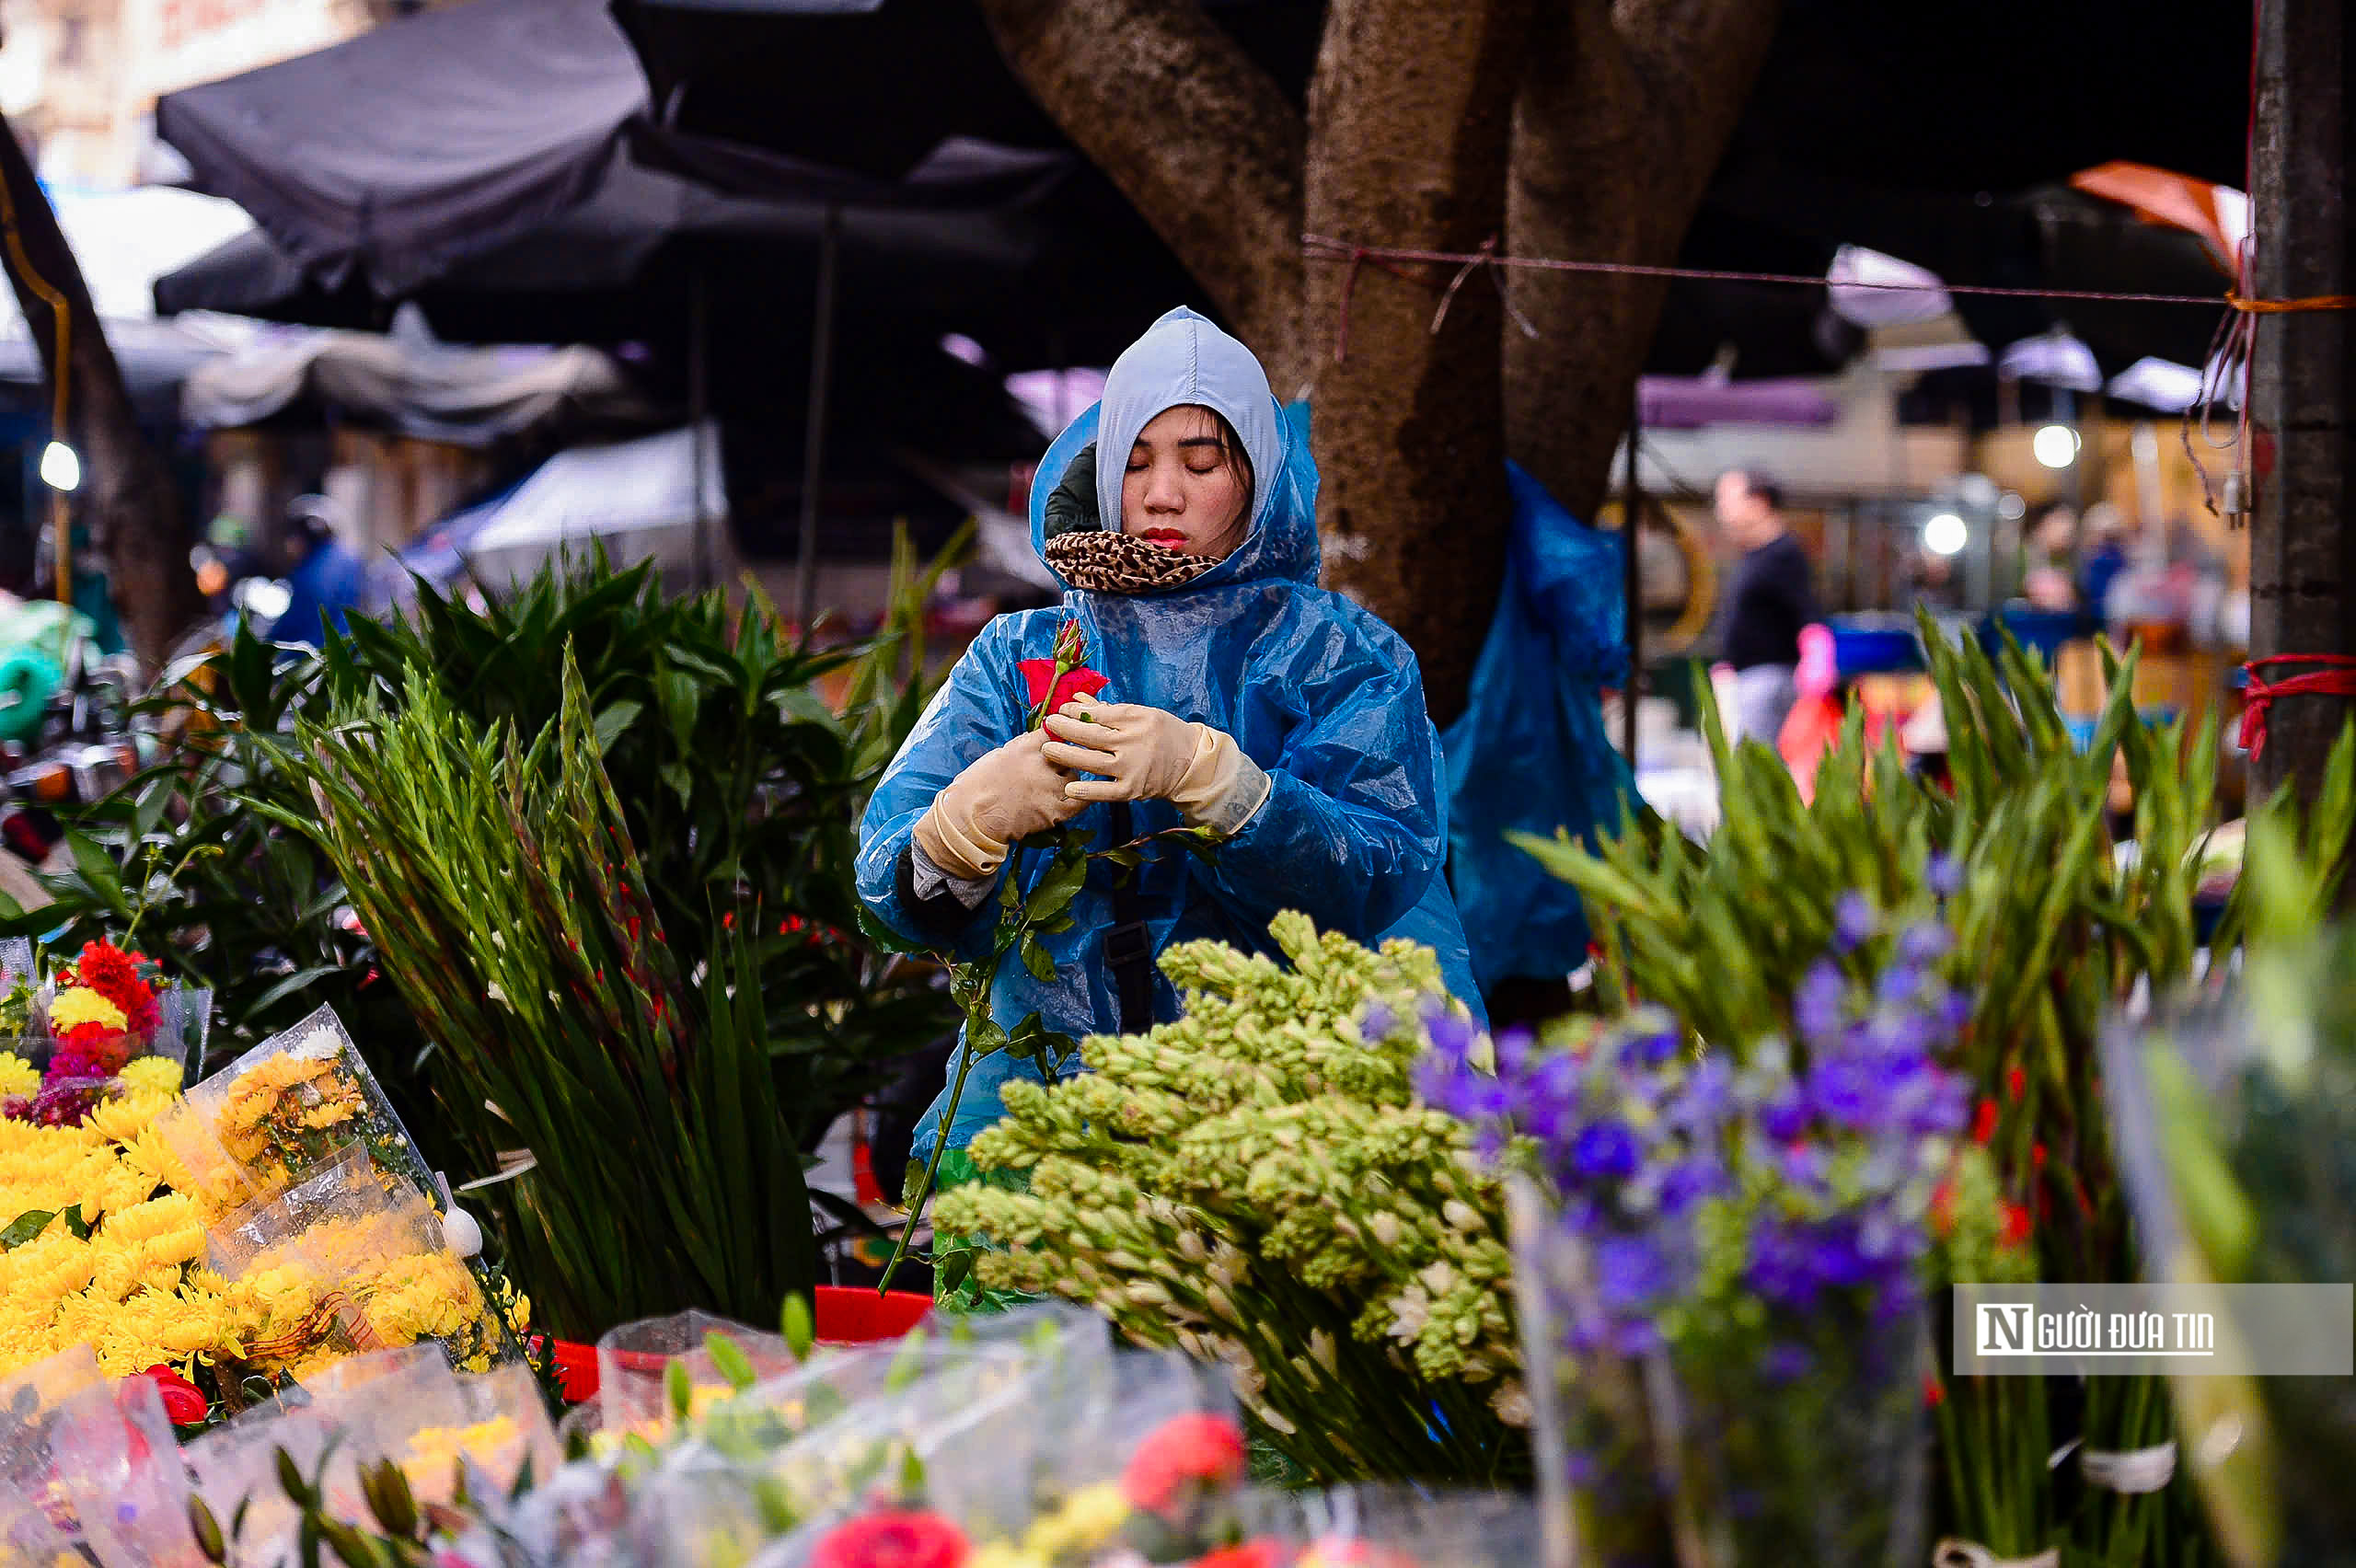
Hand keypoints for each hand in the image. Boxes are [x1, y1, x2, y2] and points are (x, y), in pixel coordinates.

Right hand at [916, 730, 1085, 877]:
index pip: (1053, 731)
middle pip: (1067, 752)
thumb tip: (1035, 743)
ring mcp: (1050, 787)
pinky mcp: (1054, 811)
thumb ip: (1020, 749)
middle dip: (1063, 757)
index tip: (1055, 742)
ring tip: (1058, 787)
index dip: (1055, 736)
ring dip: (1069, 779)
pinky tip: (1073, 800)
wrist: (970, 819)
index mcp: (1024, 747)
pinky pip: (1080, 801)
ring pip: (1074, 775)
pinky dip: (1079, 799)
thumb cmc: (975, 787)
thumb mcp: (997, 756)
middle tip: (1057, 765)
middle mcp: (1041, 763)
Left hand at [1043, 701, 1271, 832]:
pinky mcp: (1132, 790)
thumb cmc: (1163, 733)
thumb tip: (1077, 699)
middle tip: (1047, 725)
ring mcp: (1132, 768)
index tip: (1061, 710)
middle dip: (1065, 729)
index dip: (1075, 711)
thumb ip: (1108, 710)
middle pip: (1091, 735)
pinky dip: (1086, 791)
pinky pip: (1105, 792)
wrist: (1190, 763)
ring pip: (1092, 762)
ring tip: (1047, 750)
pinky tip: (1069, 787)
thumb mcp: (1141, 715)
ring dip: (1066, 755)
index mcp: (1136, 719)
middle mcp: (1133, 742)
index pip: (1099, 714)